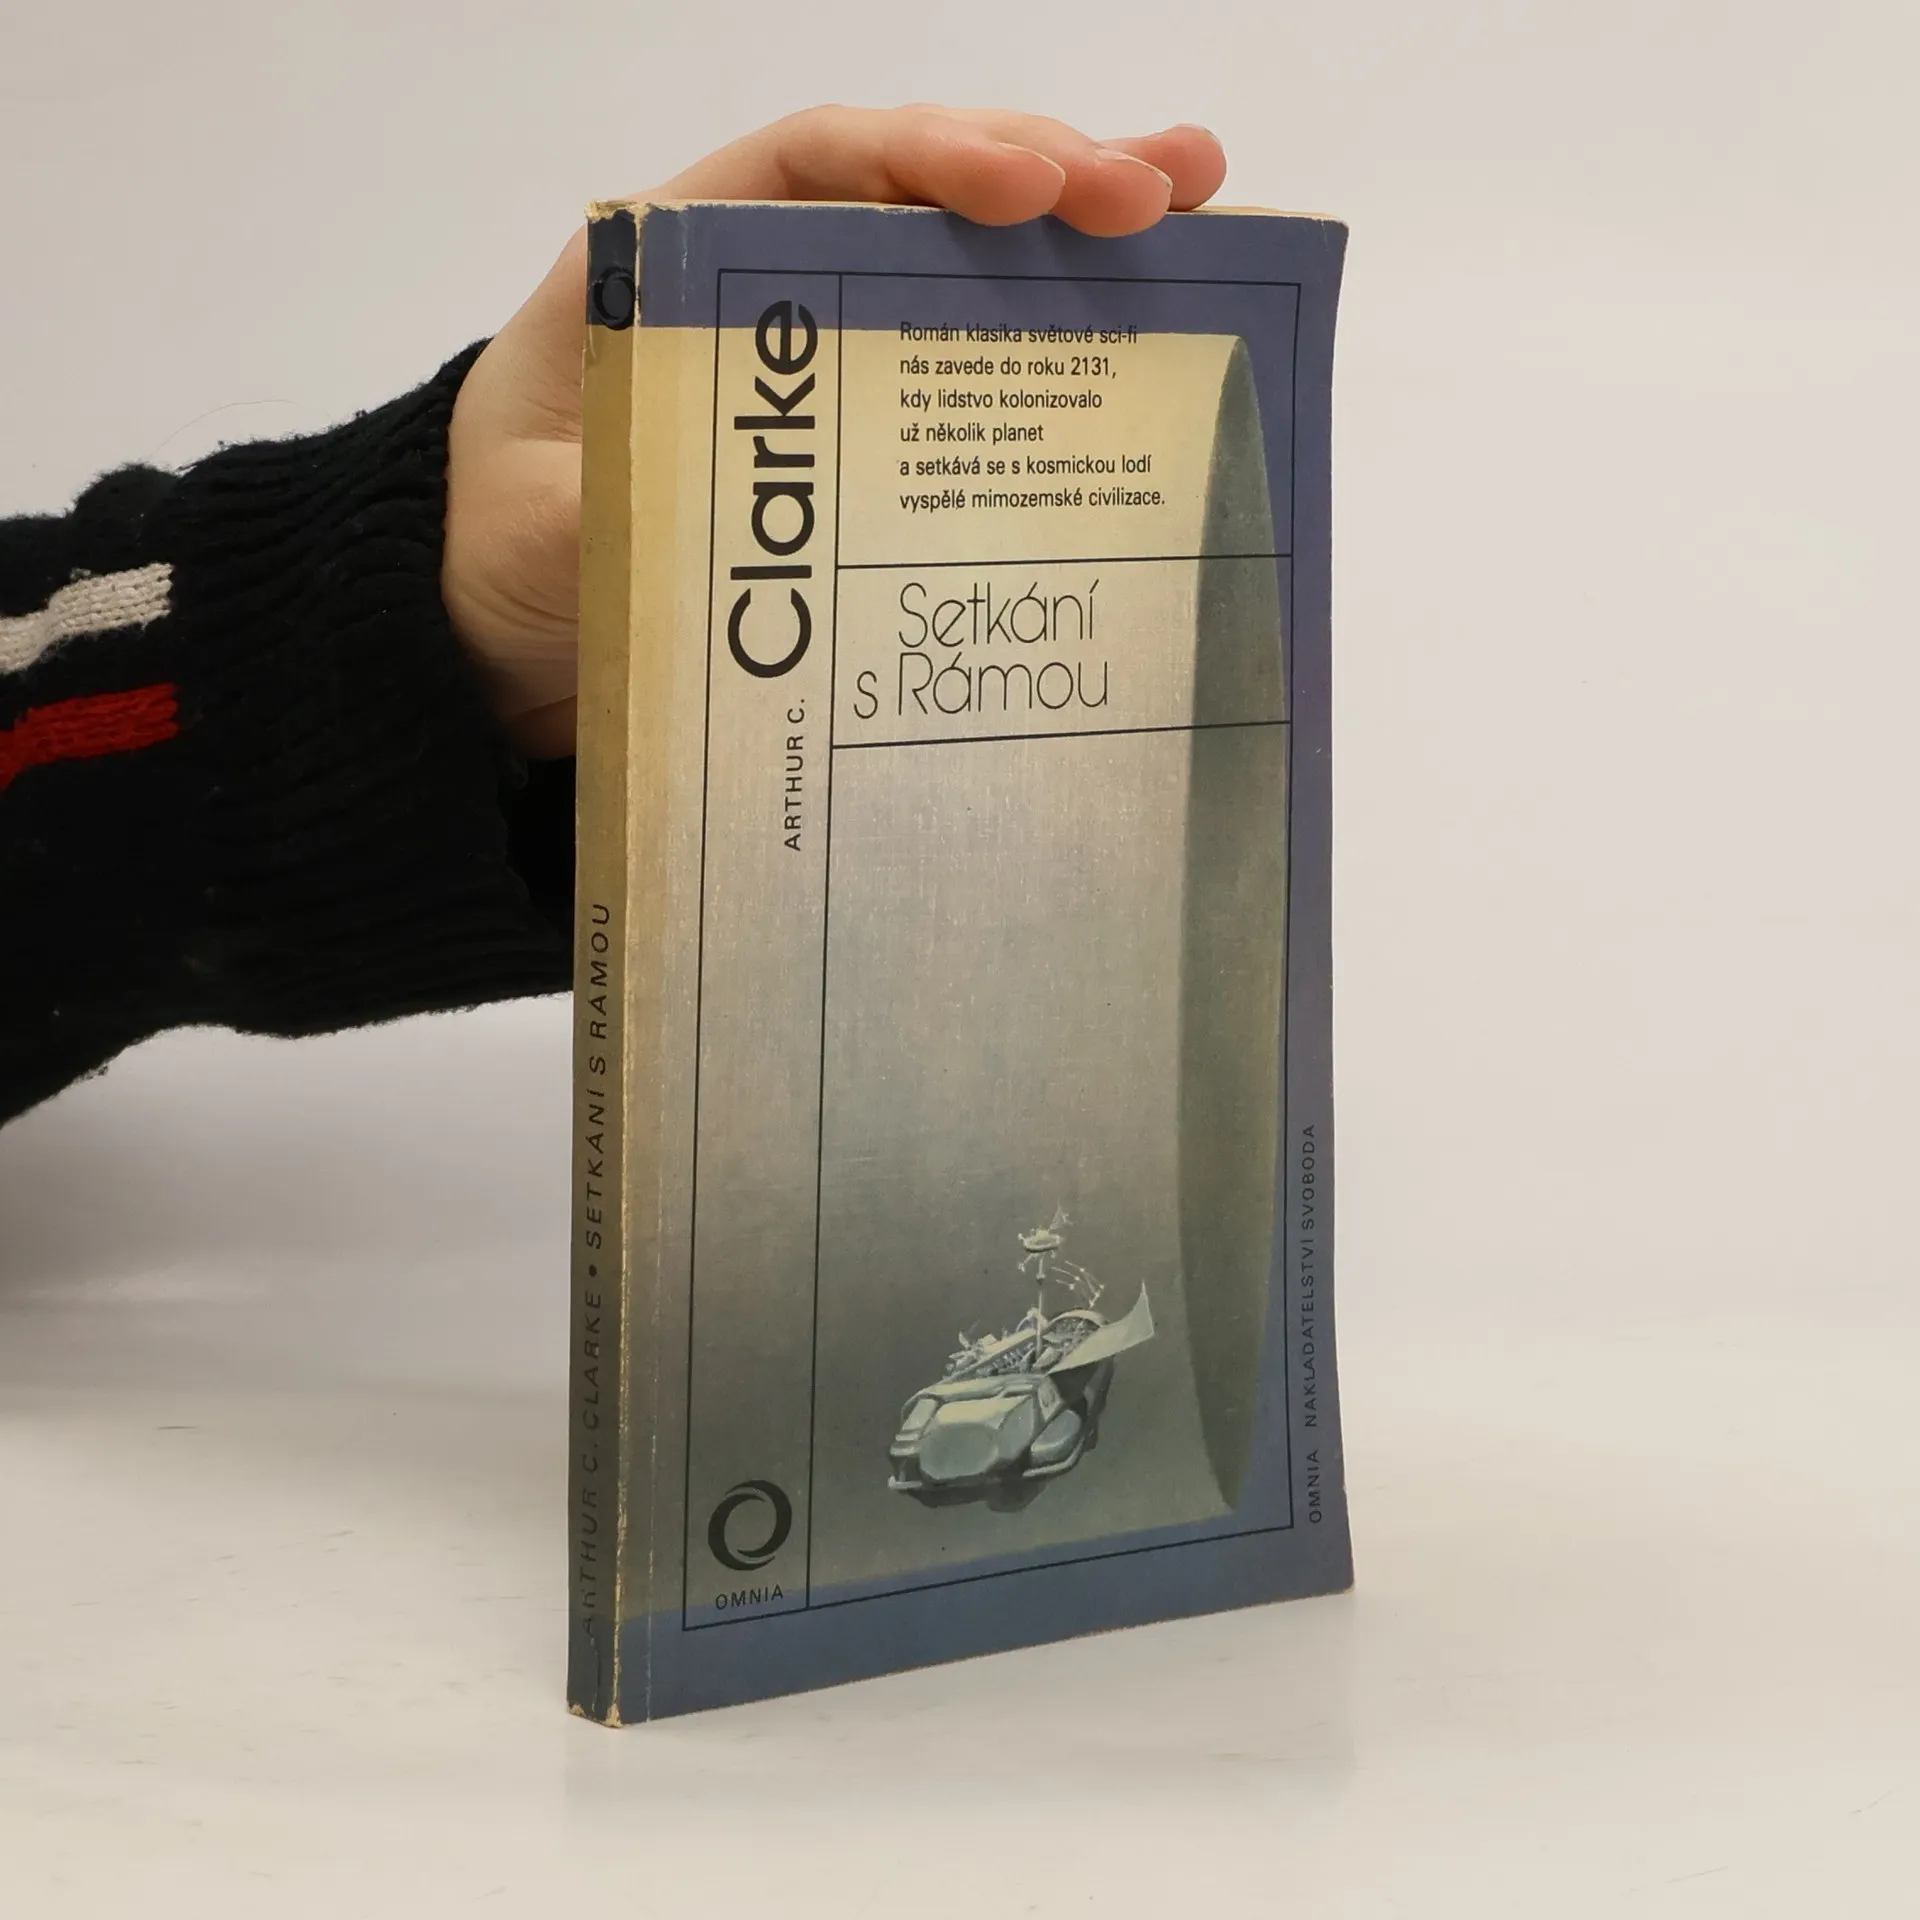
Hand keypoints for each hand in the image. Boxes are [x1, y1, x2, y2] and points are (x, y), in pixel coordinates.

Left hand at [442, 106, 1227, 756]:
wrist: (495, 636)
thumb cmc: (499, 557)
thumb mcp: (541, 529)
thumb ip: (615, 500)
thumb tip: (710, 507)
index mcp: (668, 261)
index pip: (811, 164)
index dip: (926, 157)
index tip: (1027, 188)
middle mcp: (755, 280)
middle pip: (908, 192)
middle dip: (1040, 173)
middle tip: (1164, 187)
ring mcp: (814, 351)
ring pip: (950, 262)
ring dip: (1069, 232)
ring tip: (1193, 207)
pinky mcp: (849, 429)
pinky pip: (950, 363)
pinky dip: (1038, 340)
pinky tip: (1129, 326)